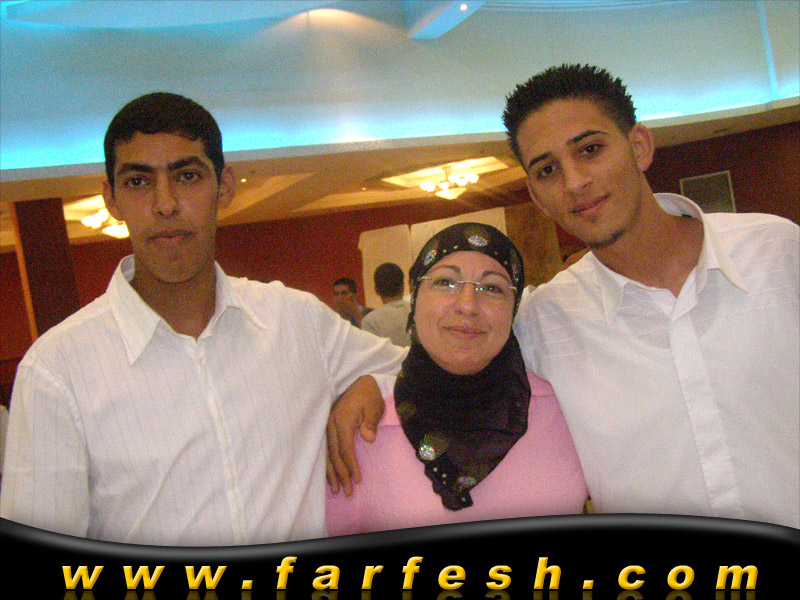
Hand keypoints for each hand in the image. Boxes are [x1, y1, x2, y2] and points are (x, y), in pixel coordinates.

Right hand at [326, 375, 384, 495]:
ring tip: (335, 490)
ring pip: (326, 454)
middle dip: (340, 475)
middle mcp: (331, 425)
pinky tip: (328, 475)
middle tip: (347, 492)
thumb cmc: (370, 395)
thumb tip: (368, 438)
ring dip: (331, 473)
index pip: (346, 449)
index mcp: (342, 421)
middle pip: (334, 455)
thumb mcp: (374, 406)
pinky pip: (325, 449)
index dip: (350, 466)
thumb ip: (371, 422)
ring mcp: (328, 426)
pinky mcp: (328, 427)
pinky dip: (326, 463)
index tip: (357, 480)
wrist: (361, 382)